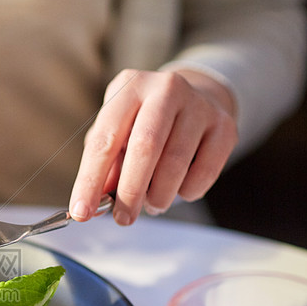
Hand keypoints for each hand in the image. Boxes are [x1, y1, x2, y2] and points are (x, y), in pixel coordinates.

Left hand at [69, 69, 237, 225]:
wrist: (196, 98)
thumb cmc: (144, 123)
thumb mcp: (117, 134)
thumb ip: (105, 166)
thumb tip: (95, 203)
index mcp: (129, 87)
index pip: (104, 140)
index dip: (90, 180)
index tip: (82, 212)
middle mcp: (166, 88)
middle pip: (144, 148)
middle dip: (130, 192)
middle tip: (123, 218)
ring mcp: (199, 105)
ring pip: (176, 163)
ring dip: (159, 195)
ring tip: (152, 205)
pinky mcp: (225, 126)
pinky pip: (205, 172)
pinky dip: (187, 191)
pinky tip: (179, 190)